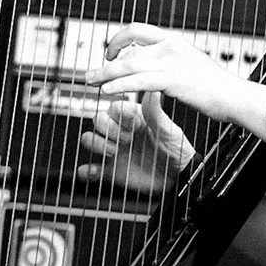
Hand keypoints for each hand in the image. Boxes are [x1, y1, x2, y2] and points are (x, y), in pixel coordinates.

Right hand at [78, 92, 194, 193]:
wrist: (179, 175)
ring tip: (113, 153)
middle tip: (126, 139)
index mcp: (134, 118)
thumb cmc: (177, 149)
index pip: (115, 107)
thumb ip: (155, 112)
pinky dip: (87, 170)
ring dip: (98, 145)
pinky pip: (91, 169)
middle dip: (109, 129)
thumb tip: (152, 90)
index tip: (132, 123)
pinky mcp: (112, 170)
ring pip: (90, 139)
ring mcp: (115, 150)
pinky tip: (91, 171)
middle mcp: (122, 132)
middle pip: (98, 120)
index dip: (120, 114)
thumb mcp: (168, 129)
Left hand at [84, 22, 247, 122]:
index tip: (111, 53)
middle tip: (92, 72)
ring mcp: (171, 62)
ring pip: (128, 65)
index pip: (138, 30)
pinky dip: (119, 85)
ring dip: (104, 73)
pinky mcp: (172, 80)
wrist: (237, 97)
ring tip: (89, 81)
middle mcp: (171, 47)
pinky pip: (138, 82)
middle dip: (106, 57)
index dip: (120, 39)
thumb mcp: (193, 68)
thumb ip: (173, 66)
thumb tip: (158, 73)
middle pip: (128, 45)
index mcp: (175, 42)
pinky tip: (107, 91)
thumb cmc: (218, 89)